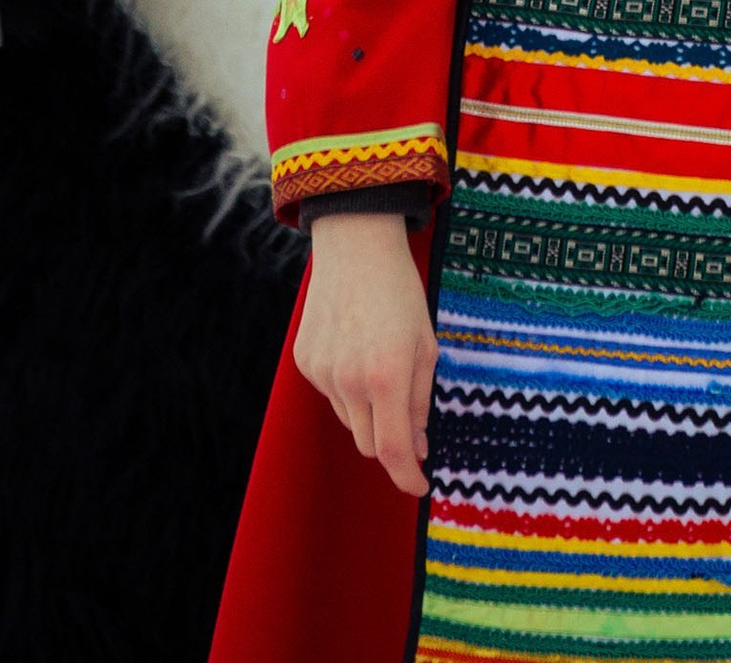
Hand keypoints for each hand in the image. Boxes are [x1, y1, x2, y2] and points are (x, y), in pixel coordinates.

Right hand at [293, 210, 436, 495]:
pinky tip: (355, 350)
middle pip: (370, 444)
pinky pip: (331, 394)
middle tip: (407, 416)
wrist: (354, 244)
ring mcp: (322, 373)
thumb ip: (421, 400)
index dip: (408, 477)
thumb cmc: (399, 292)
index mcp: (387, 376)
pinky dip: (347, 388)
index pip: (394, 451)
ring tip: (378, 363)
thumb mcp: (426, 344)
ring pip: (349, 420)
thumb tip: (418, 448)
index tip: (420, 487)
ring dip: (368, 411)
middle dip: (391, 441)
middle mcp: (349, 380)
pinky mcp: (305, 362)